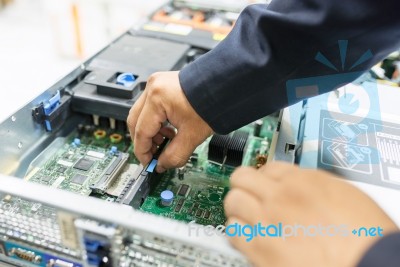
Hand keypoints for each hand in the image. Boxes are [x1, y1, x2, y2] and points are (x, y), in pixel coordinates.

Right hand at [127, 71, 212, 171]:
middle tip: (154, 155)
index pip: (141, 132)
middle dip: (144, 141)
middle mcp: (153, 88)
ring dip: (151, 131)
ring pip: (142, 114)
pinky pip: (151, 106)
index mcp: (157, 98)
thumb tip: (162, 165)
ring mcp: (157, 84)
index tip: (148, 163)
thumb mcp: (193, 136)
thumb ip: (174, 155)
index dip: (143, 152)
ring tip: (167, 141)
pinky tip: (170, 129)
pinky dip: (157, 121)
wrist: (226, 86)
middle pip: (136, 121)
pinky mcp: (163, 85)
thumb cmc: (213, 103)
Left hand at [224, 162, 397, 266]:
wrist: (369, 264)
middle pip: (242, 177)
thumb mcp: (345, 194)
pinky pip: (233, 231)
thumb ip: (314, 186)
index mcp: (304, 180)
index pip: (268, 167)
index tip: (264, 184)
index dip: (265, 177)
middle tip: (249, 195)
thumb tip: (300, 186)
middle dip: (244, 185)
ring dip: (238, 208)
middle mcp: (282, 196)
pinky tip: (249, 237)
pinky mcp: (260, 248)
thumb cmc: (366, 236)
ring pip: (233, 201)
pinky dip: (238, 232)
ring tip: (247, 217)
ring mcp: (268, 221)